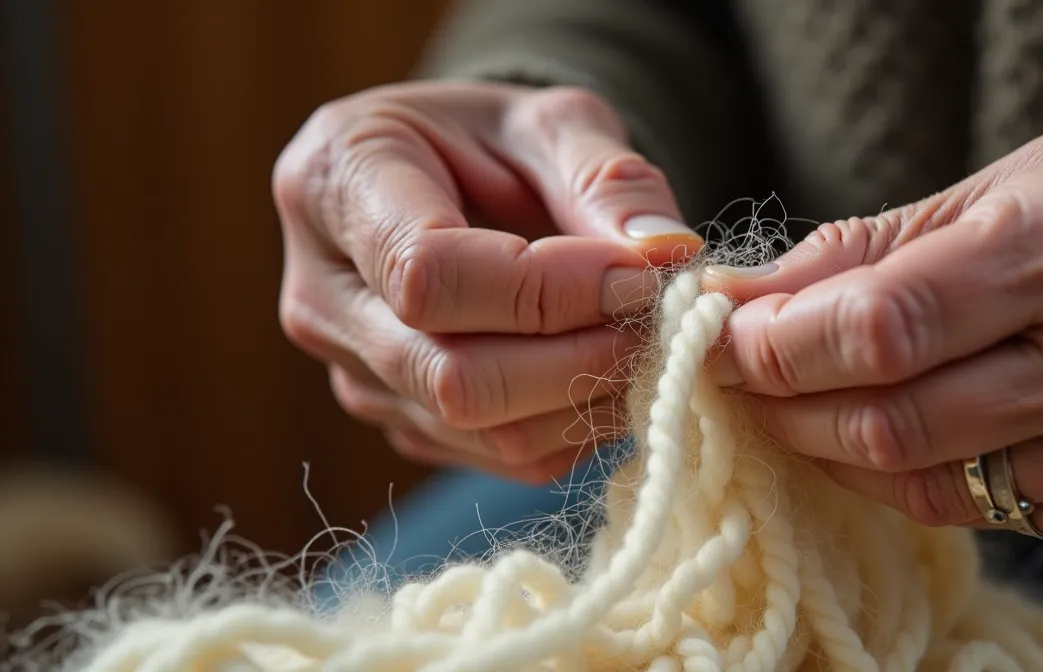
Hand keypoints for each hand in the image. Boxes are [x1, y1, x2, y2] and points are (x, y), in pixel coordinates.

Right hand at [273, 82, 700, 482]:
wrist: (450, 182)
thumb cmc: (494, 139)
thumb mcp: (551, 120)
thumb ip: (607, 176)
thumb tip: (666, 254)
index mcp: (336, 182)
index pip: (427, 273)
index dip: (549, 288)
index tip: (641, 273)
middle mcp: (320, 294)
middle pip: (451, 373)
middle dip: (578, 356)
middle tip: (661, 321)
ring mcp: (353, 373)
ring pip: (479, 427)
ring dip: (586, 397)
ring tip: (646, 343)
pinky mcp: (400, 422)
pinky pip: (498, 455)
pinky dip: (575, 426)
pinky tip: (611, 374)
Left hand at [705, 104, 1042, 537]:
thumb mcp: (995, 189)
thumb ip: (862, 255)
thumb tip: (742, 304)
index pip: (880, 330)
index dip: (779, 348)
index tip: (731, 340)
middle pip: (891, 424)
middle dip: (790, 408)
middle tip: (751, 381)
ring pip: (928, 486)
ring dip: (841, 451)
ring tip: (812, 407)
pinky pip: (990, 514)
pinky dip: (924, 478)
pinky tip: (912, 433)